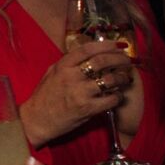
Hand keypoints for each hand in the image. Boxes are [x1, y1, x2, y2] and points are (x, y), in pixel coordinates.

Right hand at [20, 40, 135, 143]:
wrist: (37, 120)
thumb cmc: (44, 97)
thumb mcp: (51, 73)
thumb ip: (68, 63)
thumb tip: (88, 54)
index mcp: (63, 66)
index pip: (87, 49)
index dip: (106, 45)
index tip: (118, 45)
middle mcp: (72, 77)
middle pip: (102, 61)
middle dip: (119, 59)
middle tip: (127, 61)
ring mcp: (80, 93)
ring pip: (109, 80)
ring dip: (122, 77)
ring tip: (126, 77)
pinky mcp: (87, 109)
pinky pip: (110, 99)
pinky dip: (118, 96)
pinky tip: (119, 95)